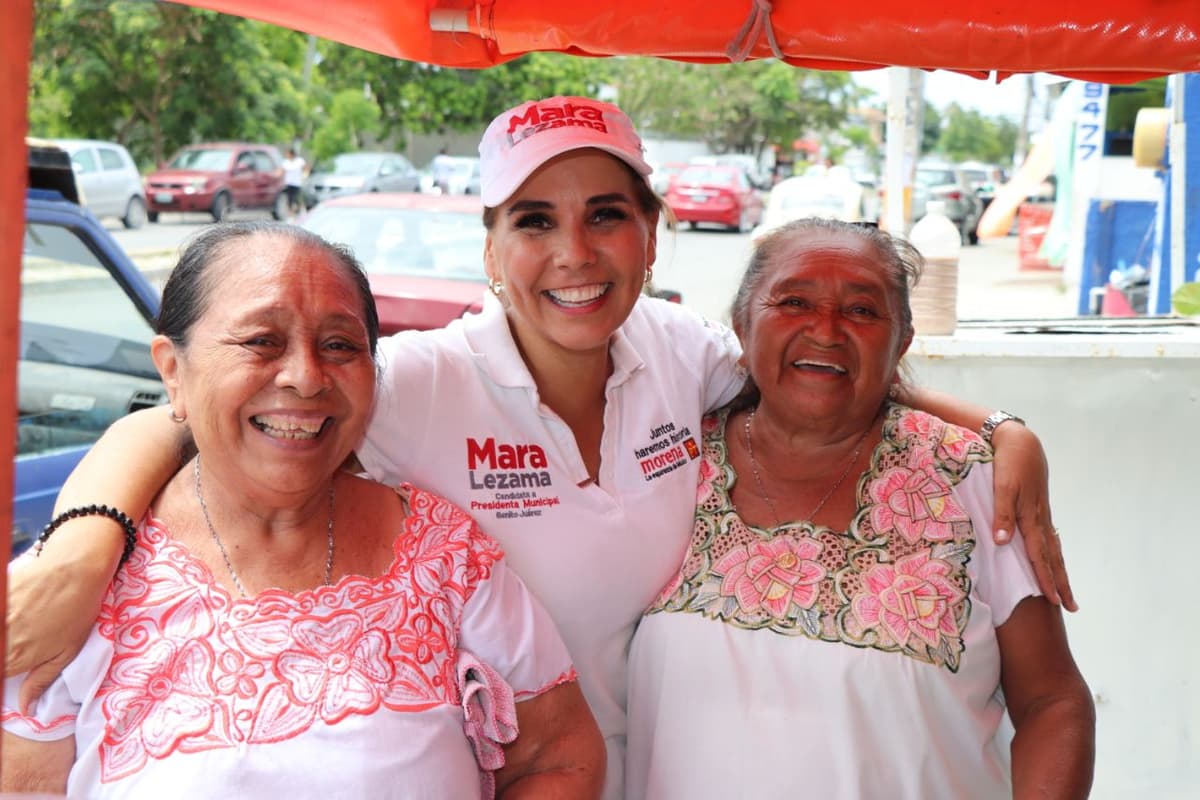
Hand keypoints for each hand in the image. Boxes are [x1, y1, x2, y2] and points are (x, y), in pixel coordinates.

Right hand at [6, 522, 120, 712]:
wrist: (76, 569)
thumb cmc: (77, 610)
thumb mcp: (67, 651)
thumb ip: (40, 681)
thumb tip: (25, 709)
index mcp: (16, 659)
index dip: (3, 672)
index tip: (11, 664)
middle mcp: (2, 640)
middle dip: (4, 653)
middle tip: (16, 643)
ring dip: (3, 635)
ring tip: (15, 628)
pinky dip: (2, 613)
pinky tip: (10, 612)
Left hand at [989, 421, 1076, 611]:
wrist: (1020, 442)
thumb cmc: (1008, 463)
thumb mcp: (1001, 486)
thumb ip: (1001, 514)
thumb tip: (1002, 542)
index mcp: (1030, 517)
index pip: (1038, 555)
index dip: (1045, 578)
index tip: (1053, 600)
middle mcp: (1039, 519)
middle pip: (1053, 557)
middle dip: (1061, 583)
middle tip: (1072, 607)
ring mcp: (1042, 514)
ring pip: (1054, 549)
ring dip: (1059, 571)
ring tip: (1067, 592)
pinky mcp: (1039, 508)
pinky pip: (1049, 538)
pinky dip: (1053, 553)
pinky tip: (1054, 560)